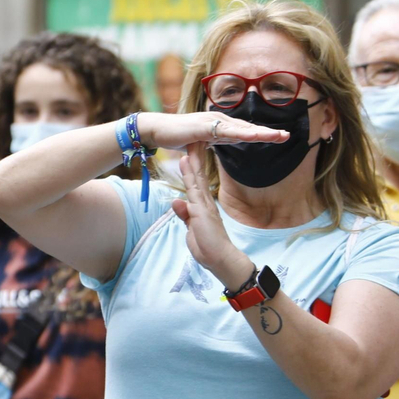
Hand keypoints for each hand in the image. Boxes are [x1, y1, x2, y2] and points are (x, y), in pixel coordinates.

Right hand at [135, 111, 287, 151]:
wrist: (157, 130)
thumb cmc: (177, 136)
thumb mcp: (199, 143)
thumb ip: (211, 144)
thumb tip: (218, 146)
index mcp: (220, 126)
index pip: (246, 132)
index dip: (263, 135)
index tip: (280, 138)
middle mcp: (220, 121)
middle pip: (248, 128)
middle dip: (268, 132)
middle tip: (287, 136)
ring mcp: (212, 121)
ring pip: (242, 129)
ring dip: (261, 133)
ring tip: (278, 136)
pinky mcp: (204, 126)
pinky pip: (226, 131)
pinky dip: (241, 134)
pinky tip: (254, 136)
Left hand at [172, 147, 252, 289]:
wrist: (222, 260)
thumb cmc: (208, 249)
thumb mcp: (192, 230)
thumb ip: (185, 216)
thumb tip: (176, 202)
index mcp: (203, 207)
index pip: (196, 183)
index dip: (193, 167)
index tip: (191, 151)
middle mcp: (205, 202)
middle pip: (198, 175)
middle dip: (196, 156)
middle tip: (195, 137)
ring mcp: (203, 205)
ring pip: (196, 176)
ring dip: (192, 158)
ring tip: (190, 140)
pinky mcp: (201, 210)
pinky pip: (193, 187)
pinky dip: (189, 173)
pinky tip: (186, 160)